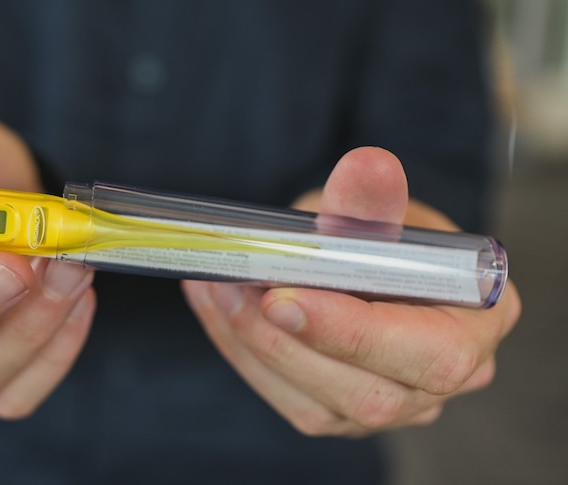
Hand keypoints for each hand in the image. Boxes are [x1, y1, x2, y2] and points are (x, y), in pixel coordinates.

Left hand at [182, 147, 520, 435]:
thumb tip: (369, 165)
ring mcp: (391, 408)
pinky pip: (285, 399)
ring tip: (216, 285)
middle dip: (287, 343)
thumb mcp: (377, 212)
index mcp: (476, 326)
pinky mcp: (339, 414)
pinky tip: (214, 304)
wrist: (363, 263)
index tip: (281, 298)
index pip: (429, 354)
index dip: (352, 332)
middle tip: (233, 287)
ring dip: (251, 344)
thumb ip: (371, 202)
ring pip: (316, 405)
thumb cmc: (382, 237)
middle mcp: (442, 382)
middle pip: (369, 394)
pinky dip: (240, 351)